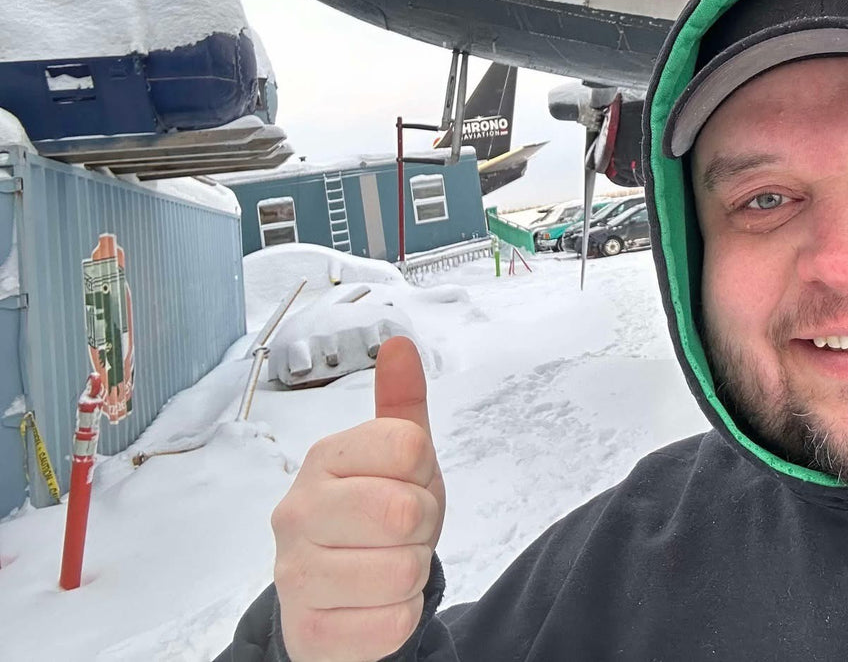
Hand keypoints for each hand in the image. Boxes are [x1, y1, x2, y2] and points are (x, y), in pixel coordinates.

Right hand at [271, 337, 445, 661]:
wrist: (338, 598)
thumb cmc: (374, 519)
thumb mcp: (399, 459)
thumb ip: (401, 404)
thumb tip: (399, 345)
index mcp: (324, 459)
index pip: (409, 445)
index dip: (424, 471)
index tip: (405, 482)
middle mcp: (298, 512)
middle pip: (405, 510)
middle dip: (422, 525)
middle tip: (401, 531)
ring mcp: (296, 574)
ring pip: (403, 570)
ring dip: (411, 572)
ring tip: (385, 564)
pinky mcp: (310, 630)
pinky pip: (393, 621)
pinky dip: (399, 616)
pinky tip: (374, 603)